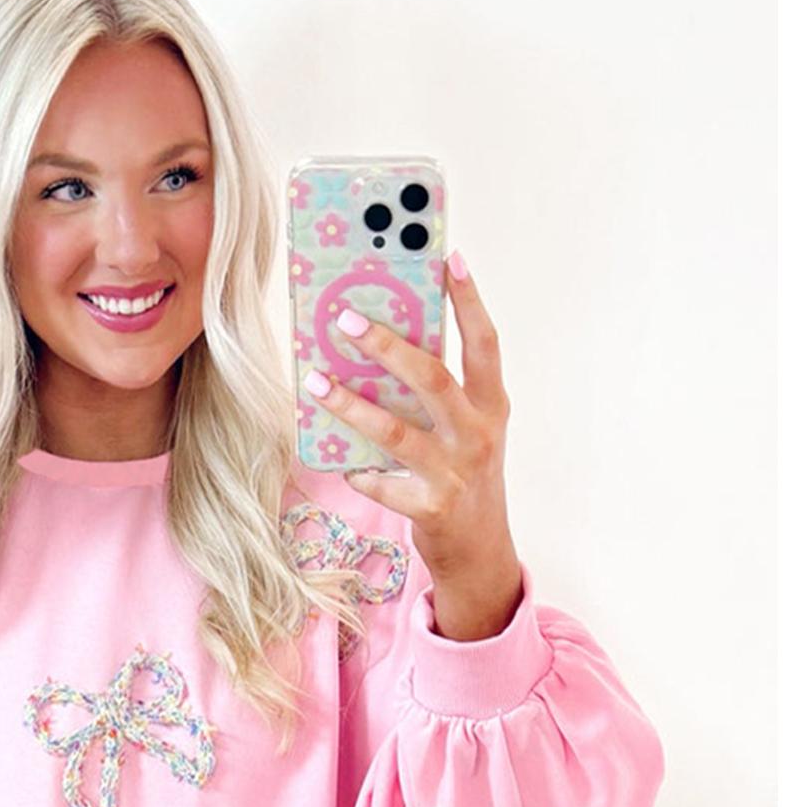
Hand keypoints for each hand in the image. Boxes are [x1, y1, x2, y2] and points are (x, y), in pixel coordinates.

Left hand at [308, 252, 521, 638]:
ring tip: (314, 382)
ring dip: (351, 405)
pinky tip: (339, 461)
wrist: (480, 550)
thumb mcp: (467, 428)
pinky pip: (382, 483)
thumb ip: (438, 392)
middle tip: (346, 319)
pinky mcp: (431, 508)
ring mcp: (455, 472)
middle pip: (433, 379)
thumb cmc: (464, 474)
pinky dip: (357, 471)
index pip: (484, 342)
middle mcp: (478, 434)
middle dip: (388, 346)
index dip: (468, 300)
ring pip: (396, 431)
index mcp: (491, 404)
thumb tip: (384, 343)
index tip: (449, 256)